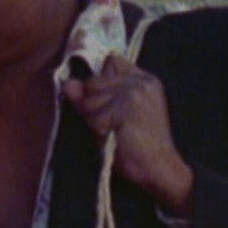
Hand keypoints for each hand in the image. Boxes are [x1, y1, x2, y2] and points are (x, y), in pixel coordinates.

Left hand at [64, 55, 194, 216]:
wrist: (159, 167)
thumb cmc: (137, 143)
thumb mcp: (116, 113)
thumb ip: (93, 94)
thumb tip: (67, 83)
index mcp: (145, 79)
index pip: (111, 61)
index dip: (101, 80)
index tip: (109, 101)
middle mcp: (141, 81)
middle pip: (92, 82)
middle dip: (92, 104)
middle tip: (114, 124)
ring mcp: (133, 94)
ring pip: (88, 100)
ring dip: (93, 119)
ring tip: (115, 131)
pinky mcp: (125, 109)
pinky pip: (91, 117)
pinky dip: (96, 131)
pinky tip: (114, 138)